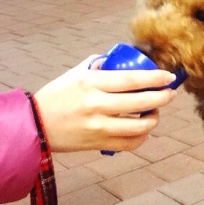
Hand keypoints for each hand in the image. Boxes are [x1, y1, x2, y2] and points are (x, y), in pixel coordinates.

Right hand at [34, 56, 176, 152]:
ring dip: (154, 119)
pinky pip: (130, 144)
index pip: (131, 80)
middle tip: (169, 94)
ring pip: (140, 126)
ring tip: (154, 113)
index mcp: (92, 83)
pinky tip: (143, 131)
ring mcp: (99, 127)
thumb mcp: (75, 74)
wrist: (34, 125)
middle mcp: (97, 105)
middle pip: (141, 102)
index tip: (169, 77)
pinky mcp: (99, 144)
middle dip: (162, 98)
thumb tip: (120, 60)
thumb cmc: (57, 96)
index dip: (154, 78)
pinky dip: (141, 137)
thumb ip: (99, 66)